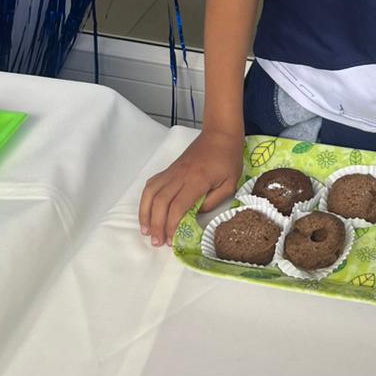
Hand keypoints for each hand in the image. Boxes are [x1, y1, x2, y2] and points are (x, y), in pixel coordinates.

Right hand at [139, 129, 244, 246]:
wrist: (220, 134)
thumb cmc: (228, 159)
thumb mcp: (229, 184)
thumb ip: (212, 201)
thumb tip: (195, 214)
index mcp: (197, 181)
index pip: (177, 207)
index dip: (171, 226)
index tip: (171, 241)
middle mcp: (180, 176)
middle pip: (160, 202)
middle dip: (156, 225)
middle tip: (156, 242)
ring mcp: (172, 171)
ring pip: (151, 192)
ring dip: (145, 212)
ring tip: (145, 230)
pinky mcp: (169, 169)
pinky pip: (152, 184)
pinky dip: (146, 198)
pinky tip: (147, 210)